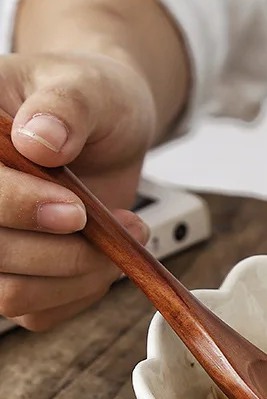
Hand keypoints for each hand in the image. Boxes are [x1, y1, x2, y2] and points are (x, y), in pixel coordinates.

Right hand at [0, 51, 153, 330]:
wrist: (109, 126)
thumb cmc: (93, 100)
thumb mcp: (86, 86)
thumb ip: (65, 107)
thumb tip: (39, 140)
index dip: (17, 208)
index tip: (75, 209)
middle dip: (64, 251)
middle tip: (122, 224)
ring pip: (10, 294)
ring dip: (79, 275)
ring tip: (123, 236)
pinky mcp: (16, 276)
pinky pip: (37, 312)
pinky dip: (82, 292)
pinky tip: (106, 257)